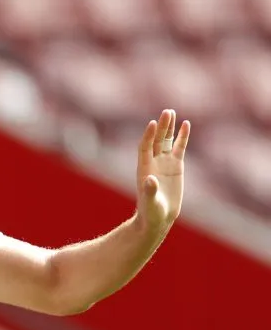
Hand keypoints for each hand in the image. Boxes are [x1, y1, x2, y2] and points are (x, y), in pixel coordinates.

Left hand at [136, 109, 189, 233]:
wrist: (158, 217)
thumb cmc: (151, 212)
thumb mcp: (150, 202)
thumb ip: (150, 191)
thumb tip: (151, 179)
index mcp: (144, 168)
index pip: (145, 147)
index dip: (148, 136)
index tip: (152, 123)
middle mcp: (153, 162)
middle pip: (156, 140)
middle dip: (161, 127)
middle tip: (167, 112)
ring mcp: (164, 163)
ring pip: (167, 141)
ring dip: (169, 128)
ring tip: (172, 113)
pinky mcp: (176, 166)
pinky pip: (179, 148)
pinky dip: (182, 137)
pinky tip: (186, 124)